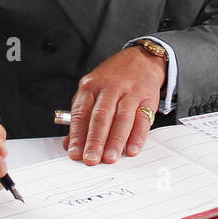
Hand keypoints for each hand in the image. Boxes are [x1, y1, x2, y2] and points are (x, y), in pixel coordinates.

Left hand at [64, 47, 165, 164]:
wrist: (141, 60)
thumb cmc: (113, 79)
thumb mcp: (92, 91)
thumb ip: (81, 117)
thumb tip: (70, 144)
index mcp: (91, 86)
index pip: (81, 112)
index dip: (77, 134)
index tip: (75, 153)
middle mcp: (110, 87)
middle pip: (101, 116)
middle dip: (95, 140)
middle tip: (91, 159)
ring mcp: (130, 92)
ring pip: (122, 118)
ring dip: (115, 141)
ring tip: (109, 158)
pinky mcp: (147, 98)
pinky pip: (142, 119)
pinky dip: (137, 136)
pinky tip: (132, 150)